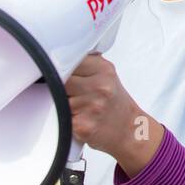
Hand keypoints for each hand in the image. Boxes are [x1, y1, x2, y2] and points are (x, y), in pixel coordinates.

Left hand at [65, 52, 158, 168]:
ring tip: (77, 107)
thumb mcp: (107, 74)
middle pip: (59, 80)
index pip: (68, 60)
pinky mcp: (82, 126)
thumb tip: (55, 55)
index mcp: (104, 69)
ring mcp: (92, 106)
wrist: (129, 129)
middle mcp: (100, 86)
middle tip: (70, 93)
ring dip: (60, 104)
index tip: (60, 73)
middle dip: (59, 87)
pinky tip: (77, 118)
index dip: (61, 68)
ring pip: (57, 99)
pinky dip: (63, 118)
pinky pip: (59, 117)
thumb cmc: (113, 102)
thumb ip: (86, 63)